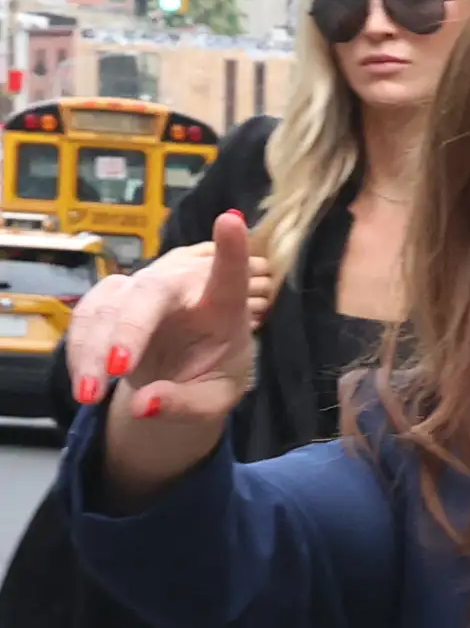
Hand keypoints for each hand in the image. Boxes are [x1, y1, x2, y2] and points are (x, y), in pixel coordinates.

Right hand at [70, 212, 258, 497]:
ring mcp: (143, 291)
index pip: (230, 276)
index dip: (231, 250)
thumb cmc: (212, 377)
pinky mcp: (112, 300)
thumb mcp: (213, 401)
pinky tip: (85, 385)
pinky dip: (80, 351)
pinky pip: (86, 318)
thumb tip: (142, 407)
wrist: (185, 374)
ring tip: (89, 396)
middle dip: (130, 328)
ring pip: (109, 306)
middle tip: (118, 370)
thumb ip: (185, 405)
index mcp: (224, 308)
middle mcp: (182, 290)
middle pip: (152, 291)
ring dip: (92, 350)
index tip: (230, 220)